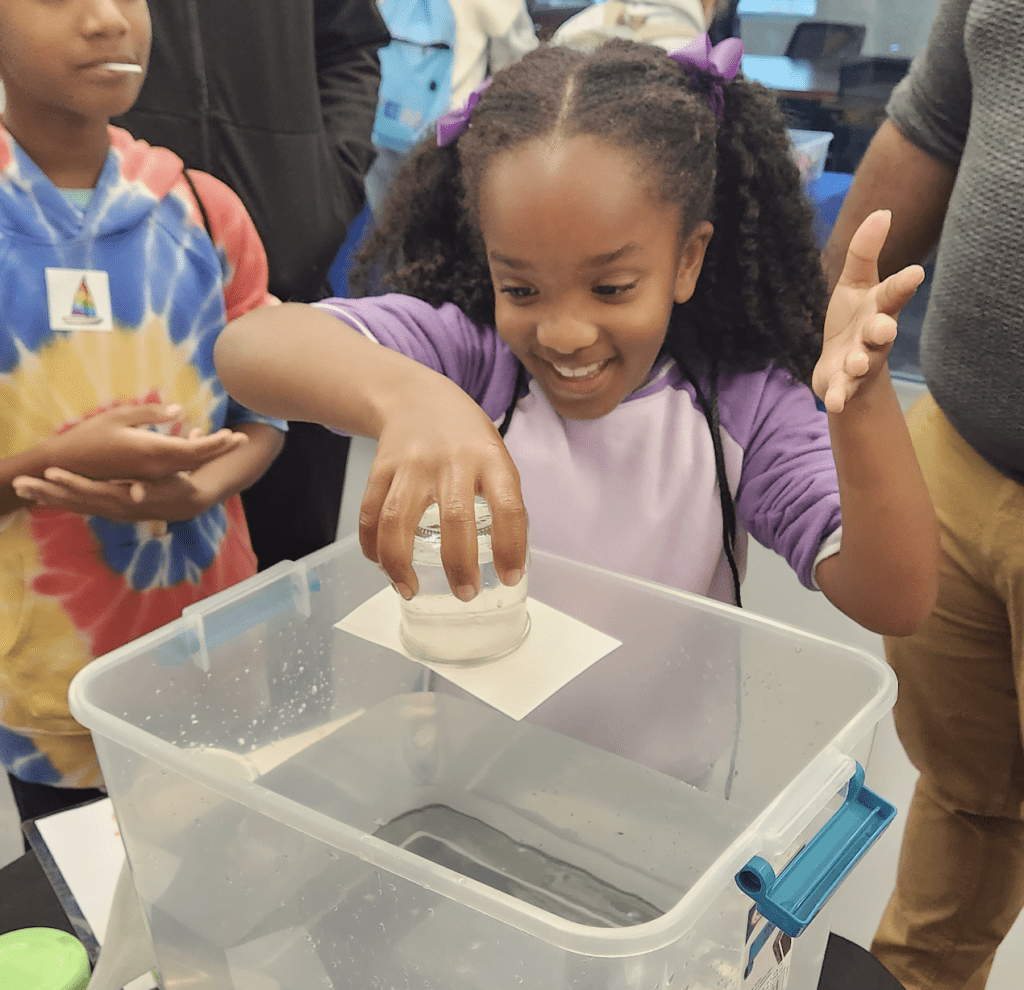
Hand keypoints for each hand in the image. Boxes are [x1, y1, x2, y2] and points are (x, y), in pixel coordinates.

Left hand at [11, 466, 214, 524]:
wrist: (183, 502)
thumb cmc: (175, 484)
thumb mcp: (170, 484)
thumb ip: (151, 488)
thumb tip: (137, 493)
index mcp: (123, 497)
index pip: (92, 490)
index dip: (71, 482)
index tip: (51, 473)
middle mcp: (111, 507)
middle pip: (74, 500)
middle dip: (46, 491)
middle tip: (20, 484)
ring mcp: (107, 510)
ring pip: (71, 504)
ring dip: (45, 496)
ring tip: (20, 488)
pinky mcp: (105, 508)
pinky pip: (76, 506)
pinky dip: (56, 500)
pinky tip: (40, 495)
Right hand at [46, 404, 246, 481]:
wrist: (65, 465)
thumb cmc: (89, 436)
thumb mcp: (118, 416)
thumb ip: (150, 414)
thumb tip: (179, 411)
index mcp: (153, 452)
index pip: (196, 451)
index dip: (218, 444)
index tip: (236, 435)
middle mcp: (157, 467)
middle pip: (198, 459)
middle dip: (220, 449)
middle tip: (242, 439)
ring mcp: (151, 475)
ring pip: (188, 465)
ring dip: (207, 453)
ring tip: (225, 441)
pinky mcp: (144, 476)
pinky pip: (174, 468)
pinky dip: (190, 457)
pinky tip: (197, 443)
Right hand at [359, 378, 527, 599]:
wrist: (416, 396)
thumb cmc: (464, 436)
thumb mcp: (494, 455)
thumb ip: (499, 499)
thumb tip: (503, 559)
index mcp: (489, 458)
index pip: (508, 506)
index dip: (510, 546)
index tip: (509, 577)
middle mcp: (452, 460)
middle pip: (455, 519)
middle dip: (460, 565)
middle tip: (466, 593)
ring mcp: (412, 464)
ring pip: (398, 520)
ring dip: (401, 564)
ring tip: (410, 590)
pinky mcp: (381, 468)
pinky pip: (370, 513)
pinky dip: (372, 546)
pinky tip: (382, 565)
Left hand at [813, 210, 924, 412]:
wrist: (841, 370)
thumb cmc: (851, 321)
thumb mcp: (853, 285)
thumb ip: (864, 253)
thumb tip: (882, 211)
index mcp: (877, 309)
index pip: (892, 294)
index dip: (902, 285)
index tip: (915, 274)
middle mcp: (873, 336)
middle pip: (881, 332)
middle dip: (882, 330)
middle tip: (883, 328)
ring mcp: (860, 362)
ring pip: (863, 363)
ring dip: (859, 363)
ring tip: (856, 363)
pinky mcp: (842, 385)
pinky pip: (842, 391)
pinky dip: (838, 396)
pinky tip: (832, 402)